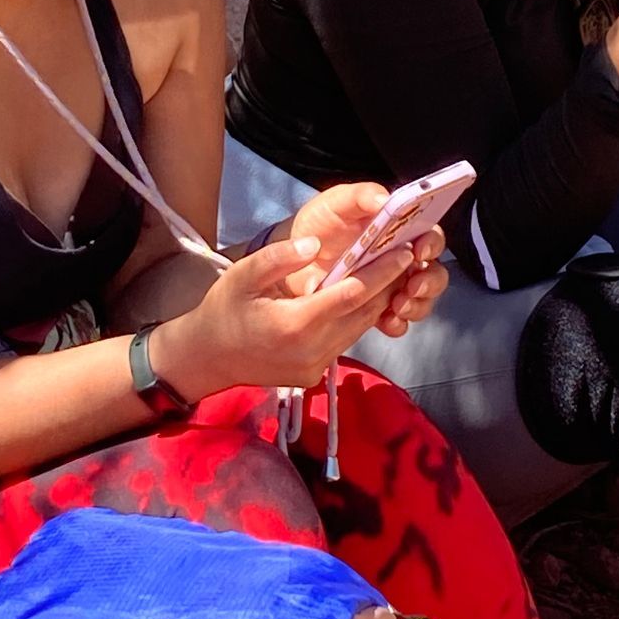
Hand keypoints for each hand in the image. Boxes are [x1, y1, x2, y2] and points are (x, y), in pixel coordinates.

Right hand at [149, 229, 419, 398]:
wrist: (208, 358)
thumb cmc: (224, 310)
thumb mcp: (243, 275)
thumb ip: (279, 258)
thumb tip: (314, 243)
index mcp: (295, 323)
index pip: (352, 292)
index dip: (382, 271)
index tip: (405, 251)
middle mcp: (312, 350)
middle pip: (364, 312)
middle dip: (389, 284)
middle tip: (411, 256)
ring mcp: (316, 366)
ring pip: (359, 329)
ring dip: (378, 302)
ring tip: (396, 273)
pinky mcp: (315, 375)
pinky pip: (345, 342)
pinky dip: (358, 320)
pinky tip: (366, 298)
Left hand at [284, 182, 447, 338]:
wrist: (294, 257)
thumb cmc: (321, 224)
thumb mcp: (337, 202)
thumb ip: (362, 195)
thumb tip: (385, 200)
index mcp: (401, 231)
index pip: (430, 235)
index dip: (432, 244)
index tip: (419, 251)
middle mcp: (403, 259)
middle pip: (435, 272)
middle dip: (430, 282)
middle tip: (412, 285)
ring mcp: (393, 287)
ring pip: (423, 300)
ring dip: (417, 305)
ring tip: (397, 305)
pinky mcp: (378, 310)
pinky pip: (400, 322)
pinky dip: (397, 323)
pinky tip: (385, 320)